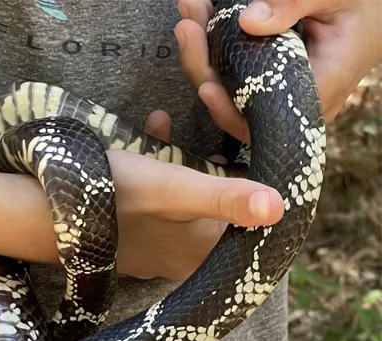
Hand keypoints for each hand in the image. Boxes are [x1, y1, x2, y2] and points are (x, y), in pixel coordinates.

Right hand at [107, 111, 283, 280]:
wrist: (51, 213)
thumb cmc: (118, 198)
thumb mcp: (177, 190)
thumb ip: (226, 199)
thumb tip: (283, 208)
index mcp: (202, 254)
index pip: (248, 234)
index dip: (256, 202)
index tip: (256, 171)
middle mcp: (183, 262)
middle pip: (220, 223)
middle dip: (224, 184)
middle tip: (224, 155)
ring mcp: (155, 256)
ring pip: (190, 215)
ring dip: (192, 178)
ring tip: (187, 145)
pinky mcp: (133, 245)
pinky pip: (160, 214)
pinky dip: (162, 183)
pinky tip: (152, 143)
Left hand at [175, 0, 381, 143]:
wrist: (372, 14)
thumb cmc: (362, 6)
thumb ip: (295, 5)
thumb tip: (249, 21)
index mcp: (315, 93)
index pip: (260, 120)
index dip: (228, 111)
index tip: (205, 87)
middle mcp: (291, 104)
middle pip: (234, 104)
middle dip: (204, 66)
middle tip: (187, 26)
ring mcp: (276, 96)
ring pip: (228, 88)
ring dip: (203, 51)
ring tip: (189, 14)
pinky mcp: (265, 83)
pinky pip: (233, 74)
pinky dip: (214, 46)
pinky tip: (200, 19)